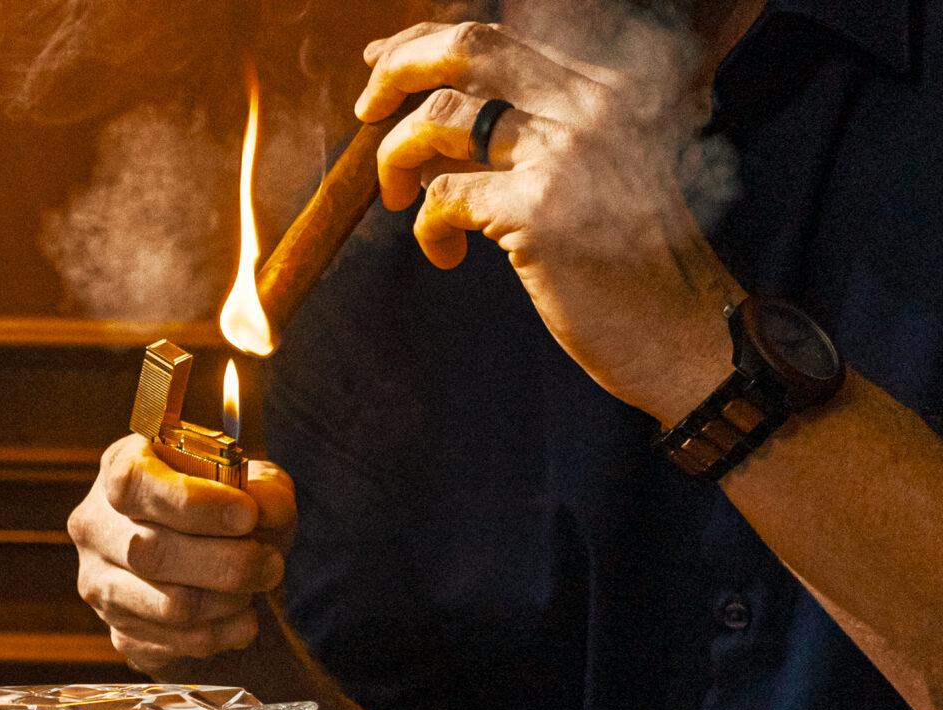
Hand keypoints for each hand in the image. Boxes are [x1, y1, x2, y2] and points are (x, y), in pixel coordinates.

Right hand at [70, 434, 295, 674]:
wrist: (209, 559)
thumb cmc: (226, 510)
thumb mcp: (253, 484)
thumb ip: (265, 492)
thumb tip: (266, 512)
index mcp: (119, 469)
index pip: (132, 485)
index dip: (191, 503)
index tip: (246, 514)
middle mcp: (95, 527)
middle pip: (148, 552)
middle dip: (226, 562)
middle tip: (271, 562)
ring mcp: (100, 584)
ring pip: (168, 605)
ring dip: (229, 600)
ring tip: (258, 585)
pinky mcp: (120, 631)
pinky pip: (176, 643)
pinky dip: (224, 634)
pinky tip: (244, 617)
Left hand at [360, 21, 738, 422]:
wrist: (683, 331)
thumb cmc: (625, 265)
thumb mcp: (582, 177)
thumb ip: (516, 138)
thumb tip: (423, 125)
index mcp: (602, 91)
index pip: (494, 39)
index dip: (422, 43)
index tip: (377, 63)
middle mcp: (591, 106)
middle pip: (465, 49)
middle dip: (396, 70)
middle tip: (364, 110)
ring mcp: (568, 152)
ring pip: (439, 119)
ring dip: (397, 158)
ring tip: (398, 200)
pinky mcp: (541, 208)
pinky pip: (442, 196)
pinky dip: (426, 227)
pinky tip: (447, 254)